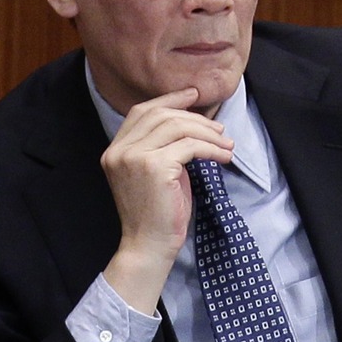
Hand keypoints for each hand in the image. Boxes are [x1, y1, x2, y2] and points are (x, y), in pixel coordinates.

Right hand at [99, 87, 233, 312]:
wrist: (148, 246)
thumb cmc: (156, 213)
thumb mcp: (155, 173)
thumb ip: (162, 146)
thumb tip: (193, 122)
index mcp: (115, 150)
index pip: (142, 111)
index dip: (169, 99)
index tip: (194, 95)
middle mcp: (120, 150)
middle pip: (162, 115)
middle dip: (195, 117)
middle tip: (219, 126)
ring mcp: (135, 157)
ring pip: (178, 127)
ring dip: (208, 133)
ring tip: (226, 143)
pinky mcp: (155, 167)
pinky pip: (191, 146)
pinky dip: (211, 148)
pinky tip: (224, 156)